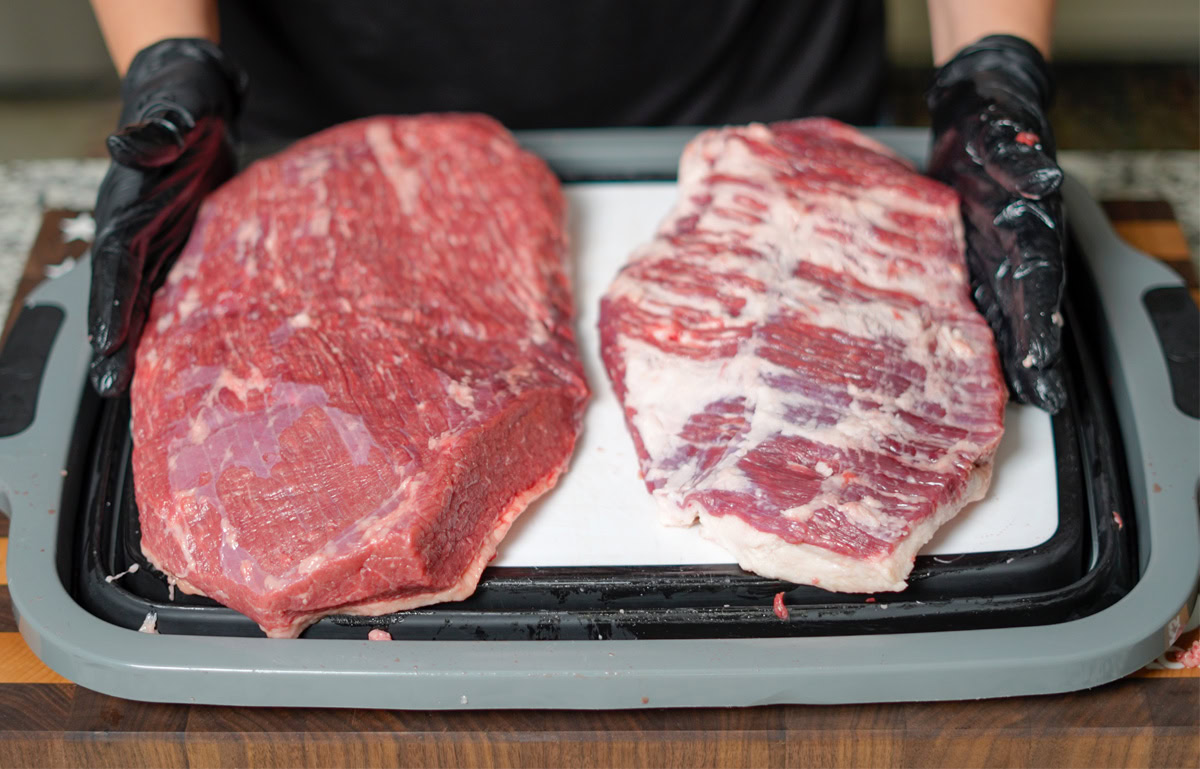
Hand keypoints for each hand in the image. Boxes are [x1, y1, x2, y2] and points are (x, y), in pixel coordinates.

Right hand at [89, 38, 245, 395]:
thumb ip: (156, 131)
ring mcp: (151, 241)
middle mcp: (132, 231)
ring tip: (119, 388)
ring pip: (136, 301)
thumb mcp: (176, 112)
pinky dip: (161, 325)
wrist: (194, 100)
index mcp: (129, 206)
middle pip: (119, 294)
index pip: (116, 262)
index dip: (111, 302)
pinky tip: (166, 357)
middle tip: (109, 388)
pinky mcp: (174, 246)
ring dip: (129, 345)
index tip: (107, 342)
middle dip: (111, 341)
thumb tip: (123, 142)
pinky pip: (163, 292)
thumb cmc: (185, 105)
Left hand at [926, 35, 1065, 412]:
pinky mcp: (968, 254)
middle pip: (1025, 310)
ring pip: (1002, 312)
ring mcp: (993, 255)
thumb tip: (1042, 181)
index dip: (1039, 327)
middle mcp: (1016, 249)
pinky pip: (972, 297)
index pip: (1037, 285)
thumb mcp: (1003, 136)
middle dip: (1031, 355)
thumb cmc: (993, 126)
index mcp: (1030, 226)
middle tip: (1037, 397)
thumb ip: (1021, 160)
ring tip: (1015, 394)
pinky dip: (976, 327)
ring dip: (1008, 352)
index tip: (1042, 365)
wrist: (974, 112)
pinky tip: (971, 357)